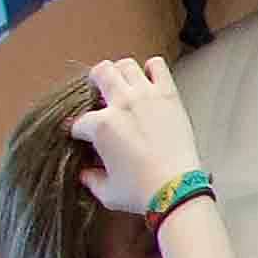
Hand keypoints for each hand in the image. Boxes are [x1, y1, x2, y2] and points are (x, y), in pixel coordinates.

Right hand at [73, 55, 207, 215]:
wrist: (178, 190)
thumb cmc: (140, 192)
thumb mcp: (106, 191)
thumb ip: (91, 179)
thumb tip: (85, 173)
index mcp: (100, 126)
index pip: (79, 121)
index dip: (80, 132)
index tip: (87, 138)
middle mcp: (121, 104)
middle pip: (100, 73)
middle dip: (95, 83)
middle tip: (101, 96)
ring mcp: (146, 96)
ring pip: (126, 65)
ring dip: (121, 73)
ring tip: (124, 87)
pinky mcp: (170, 96)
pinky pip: (158, 67)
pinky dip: (152, 70)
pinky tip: (149, 82)